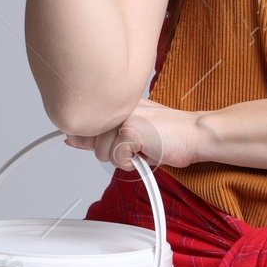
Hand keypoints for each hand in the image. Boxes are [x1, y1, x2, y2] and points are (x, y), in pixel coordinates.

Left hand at [63, 98, 206, 170]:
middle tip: (135, 146)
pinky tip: (146, 152)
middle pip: (89, 141)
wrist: (195, 134)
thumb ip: (100, 135)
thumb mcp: (130, 135)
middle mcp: (116, 105)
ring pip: (101, 152)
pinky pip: (116, 158)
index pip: (84, 125)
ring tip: (143, 148)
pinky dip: (131, 164)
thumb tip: (71, 139)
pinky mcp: (129, 130)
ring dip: (123, 159)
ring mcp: (122, 116)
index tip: (116, 142)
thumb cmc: (169, 135)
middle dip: (110, 152)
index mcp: (116, 103)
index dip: (95, 142)